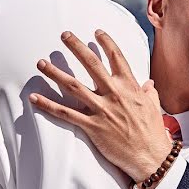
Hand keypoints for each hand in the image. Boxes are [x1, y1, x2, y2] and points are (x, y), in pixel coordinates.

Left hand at [29, 30, 172, 186]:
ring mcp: (102, 109)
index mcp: (130, 86)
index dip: (106, 42)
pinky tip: (34, 98)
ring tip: (41, 63)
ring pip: (73, 86)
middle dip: (76, 47)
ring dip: (55, 73)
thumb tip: (148, 84)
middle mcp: (114, 94)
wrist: (150, 157)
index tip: (96, 32)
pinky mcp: (92, 126)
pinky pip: (66, 113)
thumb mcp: (154, 107)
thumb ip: (148, 92)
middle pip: (91, 64)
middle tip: (64, 35)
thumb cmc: (153, 133)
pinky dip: (48, 105)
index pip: (116, 57)